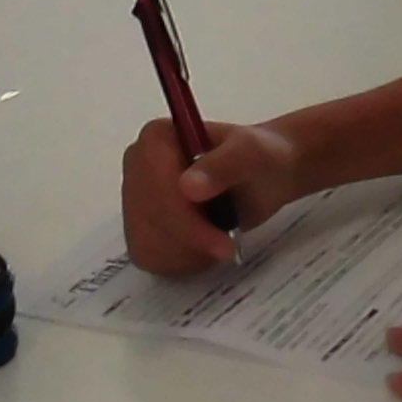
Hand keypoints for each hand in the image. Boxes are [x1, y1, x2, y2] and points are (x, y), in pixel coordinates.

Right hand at [120, 113, 310, 272]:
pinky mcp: (143, 226)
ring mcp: (136, 198)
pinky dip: (178, 263)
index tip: (221, 241)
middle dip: (190, 240)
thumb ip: (223, 165)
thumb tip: (188, 187)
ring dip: (186, 254)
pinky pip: (148, 257)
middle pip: (147, 218)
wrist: (265, 176)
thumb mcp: (253, 154)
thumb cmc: (259, 157)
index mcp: (157, 138)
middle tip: (227, 248)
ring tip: (218, 243)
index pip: (153, 187)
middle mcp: (138, 166)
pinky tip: (203, 252)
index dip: (183, 219)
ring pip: (146, 242)